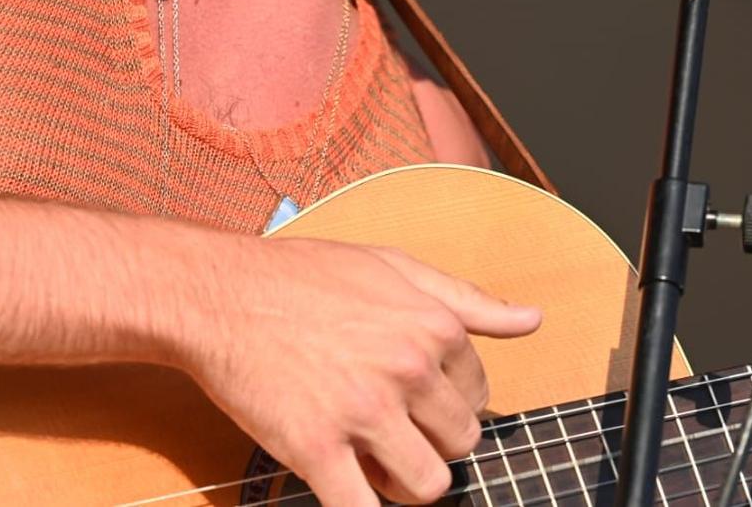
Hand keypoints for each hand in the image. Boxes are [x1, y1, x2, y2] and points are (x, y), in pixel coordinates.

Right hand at [176, 237, 541, 506]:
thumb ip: (467, 300)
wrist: (219, 293)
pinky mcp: (318, 449)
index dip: (444, 402)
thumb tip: (532, 321)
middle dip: (428, 442)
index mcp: (434, 326)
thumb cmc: (302, 276)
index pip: (478, 395)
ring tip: (371, 458)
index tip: (410, 396)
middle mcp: (408, 368)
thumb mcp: (393, 267)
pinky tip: (348, 486)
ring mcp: (365, 411)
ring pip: (427, 485)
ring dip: (404, 481)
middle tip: (386, 426)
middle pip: (460, 444)